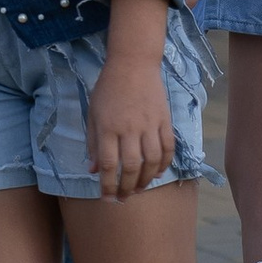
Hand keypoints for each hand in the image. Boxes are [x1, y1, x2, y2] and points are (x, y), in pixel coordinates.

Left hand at [83, 43, 176, 199]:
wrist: (133, 63)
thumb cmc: (108, 88)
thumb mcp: (93, 113)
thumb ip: (93, 142)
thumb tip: (93, 170)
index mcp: (108, 126)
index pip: (109, 164)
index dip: (108, 185)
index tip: (107, 199)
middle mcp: (130, 128)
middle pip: (131, 167)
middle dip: (127, 187)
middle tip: (124, 198)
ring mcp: (150, 124)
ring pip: (152, 161)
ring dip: (146, 180)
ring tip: (139, 189)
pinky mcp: (165, 120)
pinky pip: (168, 148)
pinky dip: (165, 164)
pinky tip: (157, 173)